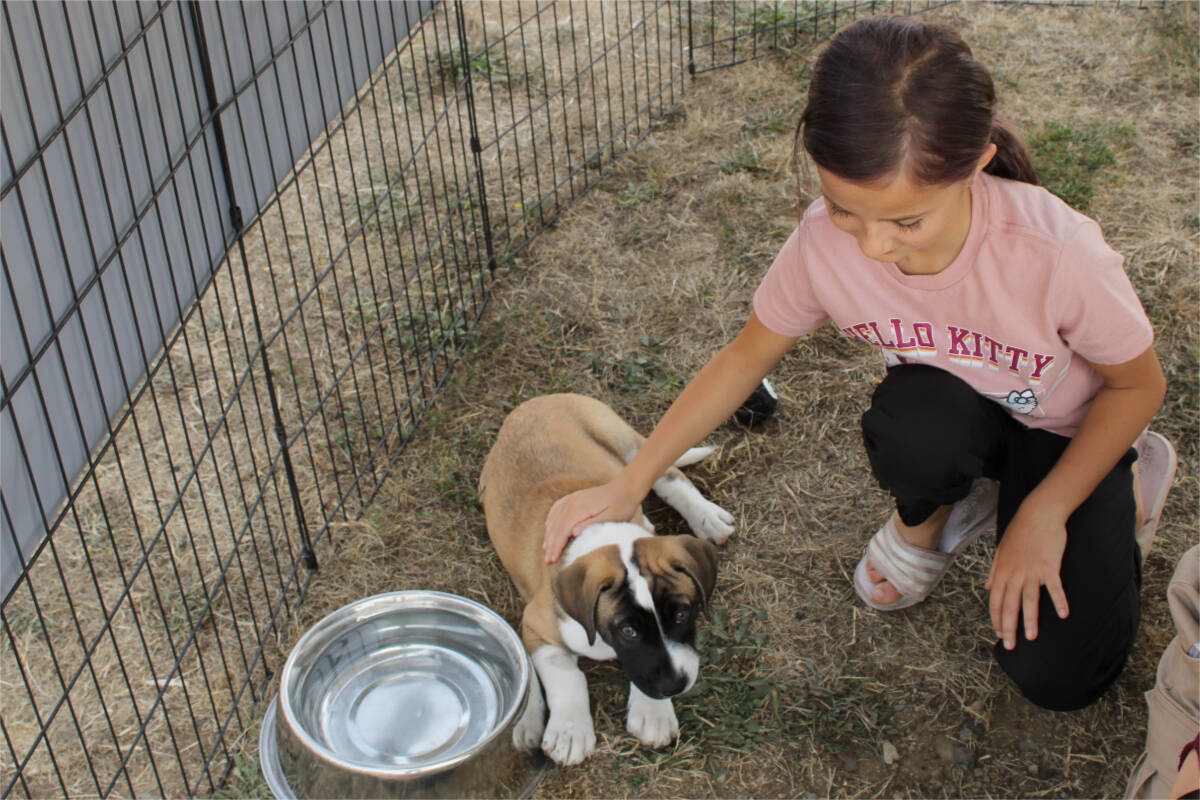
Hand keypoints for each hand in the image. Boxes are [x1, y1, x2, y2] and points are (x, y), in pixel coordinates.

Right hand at [543, 481, 640, 562]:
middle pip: (556, 526)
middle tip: (547, 561)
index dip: (556, 546)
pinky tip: (548, 528)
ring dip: (549, 534)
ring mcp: (572, 498)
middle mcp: (572, 501)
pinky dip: (551, 520)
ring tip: (546, 550)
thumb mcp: (611, 518)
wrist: (625, 488)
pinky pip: (557, 509)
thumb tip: (573, 533)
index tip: (552, 560)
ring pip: (554, 518)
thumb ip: (592, 524)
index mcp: (580, 507)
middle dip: (551, 544)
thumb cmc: (621, 505)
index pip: (562, 530)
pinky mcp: (574, 497)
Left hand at [985, 498, 1070, 649]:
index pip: (994, 601)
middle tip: (1010, 646)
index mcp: (1002, 571)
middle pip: (1009, 605)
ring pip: (1029, 600)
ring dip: (1029, 620)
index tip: (999, 634)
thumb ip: (994, 571)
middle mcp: (1014, 574)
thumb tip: (988, 587)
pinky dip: (1059, 601)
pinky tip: (1063, 615)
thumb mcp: (1000, 551)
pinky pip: (1054, 587)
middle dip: (1008, 628)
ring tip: (1030, 637)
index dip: (996, 619)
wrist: (1037, 514)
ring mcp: (1032, 571)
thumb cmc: (1019, 532)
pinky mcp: (1050, 566)